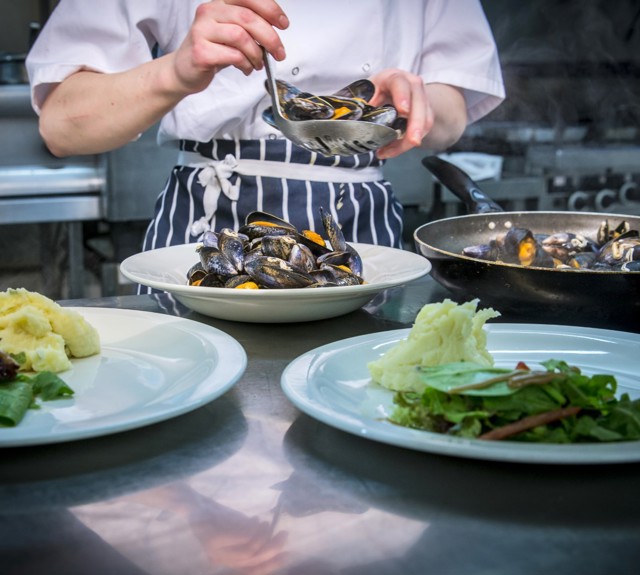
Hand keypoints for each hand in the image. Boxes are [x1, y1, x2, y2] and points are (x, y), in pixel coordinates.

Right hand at [171, 0, 288, 94]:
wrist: (185, 70)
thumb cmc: (212, 50)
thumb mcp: (233, 33)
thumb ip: (251, 27)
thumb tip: (276, 31)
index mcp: (220, 3)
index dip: (270, 9)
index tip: (283, 24)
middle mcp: (209, 11)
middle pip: (248, 18)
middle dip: (270, 37)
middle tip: (279, 53)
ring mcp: (202, 30)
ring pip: (241, 37)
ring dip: (257, 54)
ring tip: (258, 64)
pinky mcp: (201, 51)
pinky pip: (233, 56)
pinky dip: (246, 65)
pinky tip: (246, 68)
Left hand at [368, 69, 433, 158]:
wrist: (389, 92)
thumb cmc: (375, 93)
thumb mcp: (365, 95)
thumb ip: (360, 105)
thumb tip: (350, 121)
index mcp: (393, 78)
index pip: (400, 83)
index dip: (402, 96)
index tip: (403, 111)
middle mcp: (411, 85)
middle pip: (419, 103)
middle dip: (416, 125)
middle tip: (412, 141)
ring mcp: (421, 98)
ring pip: (425, 120)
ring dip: (410, 139)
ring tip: (391, 152)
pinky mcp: (426, 113)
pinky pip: (423, 130)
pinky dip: (408, 143)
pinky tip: (395, 149)